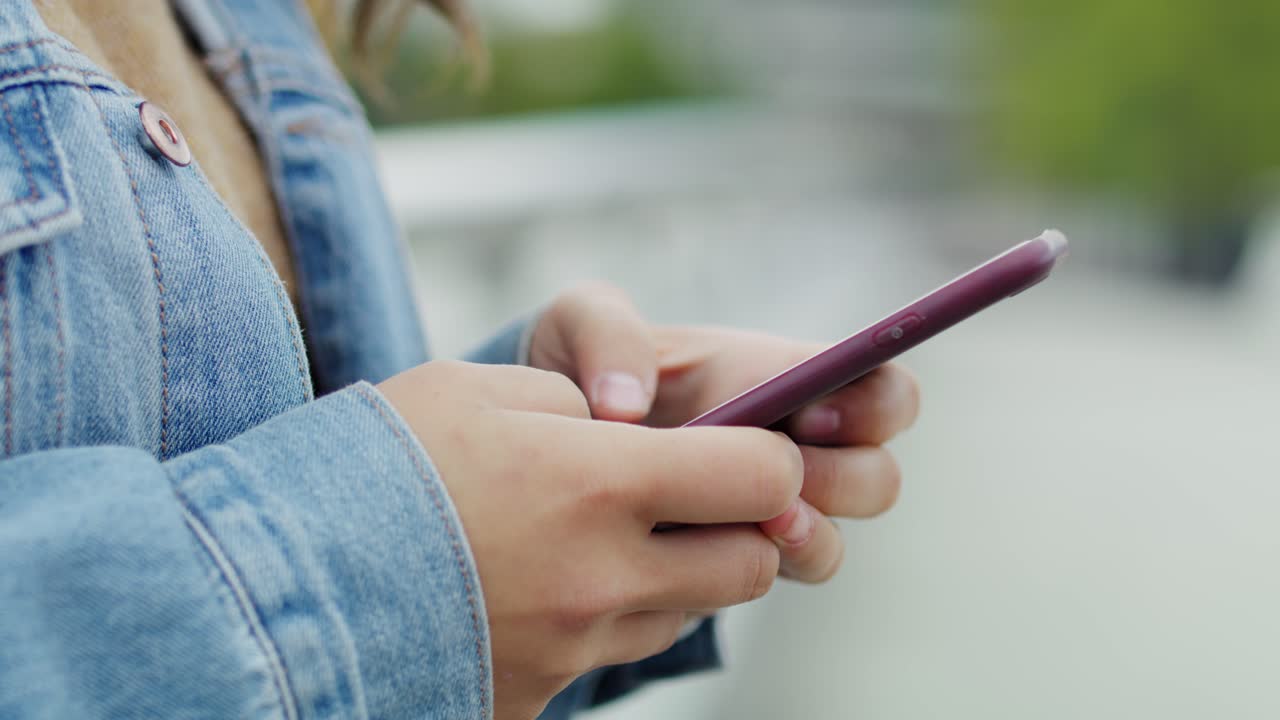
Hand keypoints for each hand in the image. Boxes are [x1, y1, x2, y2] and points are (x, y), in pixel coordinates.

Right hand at [378, 361, 802, 719]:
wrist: (267, 582)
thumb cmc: (373, 464)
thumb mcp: (472, 390)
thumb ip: (572, 398)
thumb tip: (623, 425)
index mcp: (599, 483)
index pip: (761, 479)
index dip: (767, 457)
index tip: (743, 449)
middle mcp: (602, 577)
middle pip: (746, 567)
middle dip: (736, 528)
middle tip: (684, 497)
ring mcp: (570, 649)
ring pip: (682, 614)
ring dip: (669, 574)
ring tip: (594, 537)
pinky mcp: (534, 696)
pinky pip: (610, 656)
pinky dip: (605, 620)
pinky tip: (543, 587)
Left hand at [529, 284, 919, 582]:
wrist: (544, 449)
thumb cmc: (580, 370)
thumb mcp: (578, 325)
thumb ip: (607, 334)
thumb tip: (626, 406)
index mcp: (780, 377)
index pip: (882, 388)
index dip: (875, 404)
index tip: (813, 413)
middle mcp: (794, 445)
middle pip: (878, 477)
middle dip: (843, 482)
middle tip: (781, 482)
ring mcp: (771, 508)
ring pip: (836, 539)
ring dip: (807, 536)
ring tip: (753, 524)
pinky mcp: (735, 558)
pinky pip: (779, 576)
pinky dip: (758, 570)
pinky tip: (700, 554)